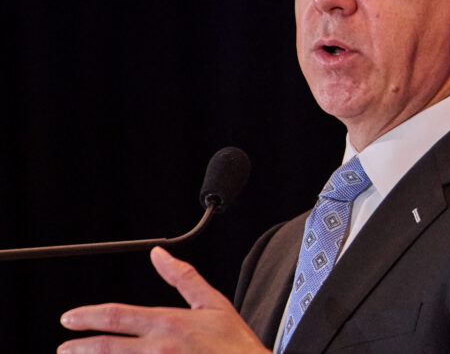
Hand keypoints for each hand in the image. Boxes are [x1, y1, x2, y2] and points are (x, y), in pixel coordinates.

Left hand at [58, 246, 268, 353]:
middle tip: (64, 347)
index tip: (70, 319)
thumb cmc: (235, 344)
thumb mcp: (213, 303)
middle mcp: (159, 349)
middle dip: (78, 347)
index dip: (87, 317)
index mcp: (168, 324)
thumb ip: (183, 277)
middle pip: (105, 347)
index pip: (117, 317)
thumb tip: (160, 255)